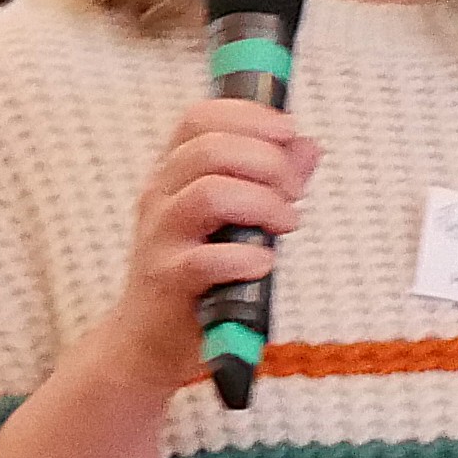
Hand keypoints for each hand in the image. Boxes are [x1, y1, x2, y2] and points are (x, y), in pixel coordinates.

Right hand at [107, 98, 320, 398]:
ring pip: (209, 193)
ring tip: (287, 223)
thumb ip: (270, 181)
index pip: (199, 118)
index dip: (249, 115)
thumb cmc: (200, 274)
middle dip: (267, 162)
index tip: (289, 132)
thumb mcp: (235, 220)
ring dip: (263, 202)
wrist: (149, 341)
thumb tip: (308, 144)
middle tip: (296, 191)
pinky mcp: (167, 281)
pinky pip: (206, 259)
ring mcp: (160, 238)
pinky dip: (246, 257)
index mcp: (173, 173)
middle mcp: (160, 196)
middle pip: (210, 148)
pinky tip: (265, 263)